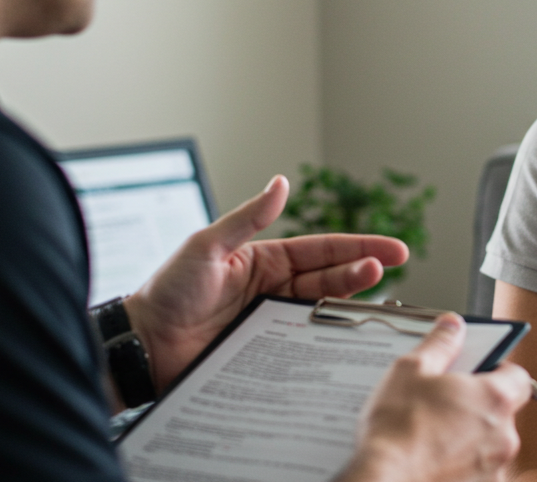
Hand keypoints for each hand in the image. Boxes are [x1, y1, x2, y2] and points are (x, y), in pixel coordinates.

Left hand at [124, 175, 408, 388]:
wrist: (143, 344)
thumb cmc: (168, 290)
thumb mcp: (207, 245)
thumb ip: (248, 219)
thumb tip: (281, 183)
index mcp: (265, 260)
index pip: (322, 250)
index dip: (360, 247)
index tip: (394, 250)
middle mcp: (274, 289)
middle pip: (329, 279)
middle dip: (361, 272)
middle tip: (384, 268)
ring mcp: (272, 321)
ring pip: (322, 310)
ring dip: (348, 301)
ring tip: (371, 294)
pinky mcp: (266, 352)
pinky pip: (303, 344)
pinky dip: (326, 339)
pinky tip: (344, 337)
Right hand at [341, 314, 532, 481]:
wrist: (384, 480)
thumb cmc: (397, 429)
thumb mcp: (411, 370)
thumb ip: (440, 344)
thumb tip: (453, 326)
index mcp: (494, 398)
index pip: (518, 377)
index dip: (499, 371)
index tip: (478, 370)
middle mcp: (503, 435)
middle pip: (502, 412)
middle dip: (478, 406)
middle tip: (445, 402)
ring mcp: (494, 468)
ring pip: (488, 444)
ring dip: (469, 437)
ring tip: (432, 435)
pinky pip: (477, 470)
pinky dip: (461, 464)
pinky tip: (433, 459)